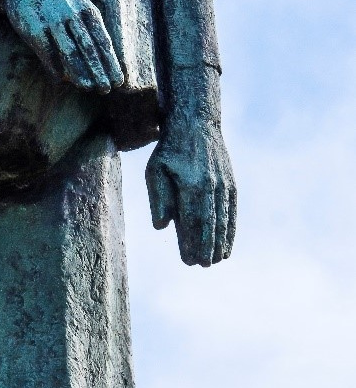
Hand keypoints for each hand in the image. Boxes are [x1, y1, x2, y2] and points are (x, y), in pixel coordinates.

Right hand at [2, 0, 124, 93]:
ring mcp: (52, 22)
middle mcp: (71, 15)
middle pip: (89, 48)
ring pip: (69, 51)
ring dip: (79, 72)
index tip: (118, 81)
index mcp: (87, 11)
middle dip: (98, 70)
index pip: (102, 41)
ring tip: (87, 87)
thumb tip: (103, 58)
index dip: (111, 63)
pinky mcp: (34, 29)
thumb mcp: (78, 6)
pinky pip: (47, 52)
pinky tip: (60, 80)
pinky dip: (55, 66)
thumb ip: (90, 28)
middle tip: (106, 89)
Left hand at [146, 119, 236, 265]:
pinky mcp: (230, 183)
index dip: (191, 242)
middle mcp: (210, 186)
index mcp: (190, 185)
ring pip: (223, 219)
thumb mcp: (155, 169)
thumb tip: (162, 226)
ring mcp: (223, 185)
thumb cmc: (170, 150)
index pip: (191, 221)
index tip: (188, 261)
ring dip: (220, 241)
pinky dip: (231, 229)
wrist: (196, 123)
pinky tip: (227, 244)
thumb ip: (159, 198)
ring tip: (216, 260)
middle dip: (207, 247)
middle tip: (202, 265)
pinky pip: (232, 210)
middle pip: (210, 223)